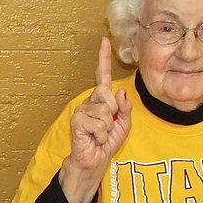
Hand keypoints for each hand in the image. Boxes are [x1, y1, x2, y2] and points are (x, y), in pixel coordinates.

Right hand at [60, 37, 131, 202]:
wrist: (93, 162)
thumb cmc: (106, 144)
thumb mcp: (123, 125)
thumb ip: (125, 109)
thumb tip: (120, 93)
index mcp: (102, 100)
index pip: (103, 76)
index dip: (103, 58)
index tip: (104, 41)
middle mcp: (90, 102)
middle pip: (106, 93)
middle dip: (113, 112)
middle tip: (108, 127)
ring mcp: (82, 110)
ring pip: (104, 110)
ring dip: (107, 127)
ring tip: (100, 135)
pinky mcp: (78, 121)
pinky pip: (98, 123)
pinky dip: (101, 134)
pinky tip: (94, 139)